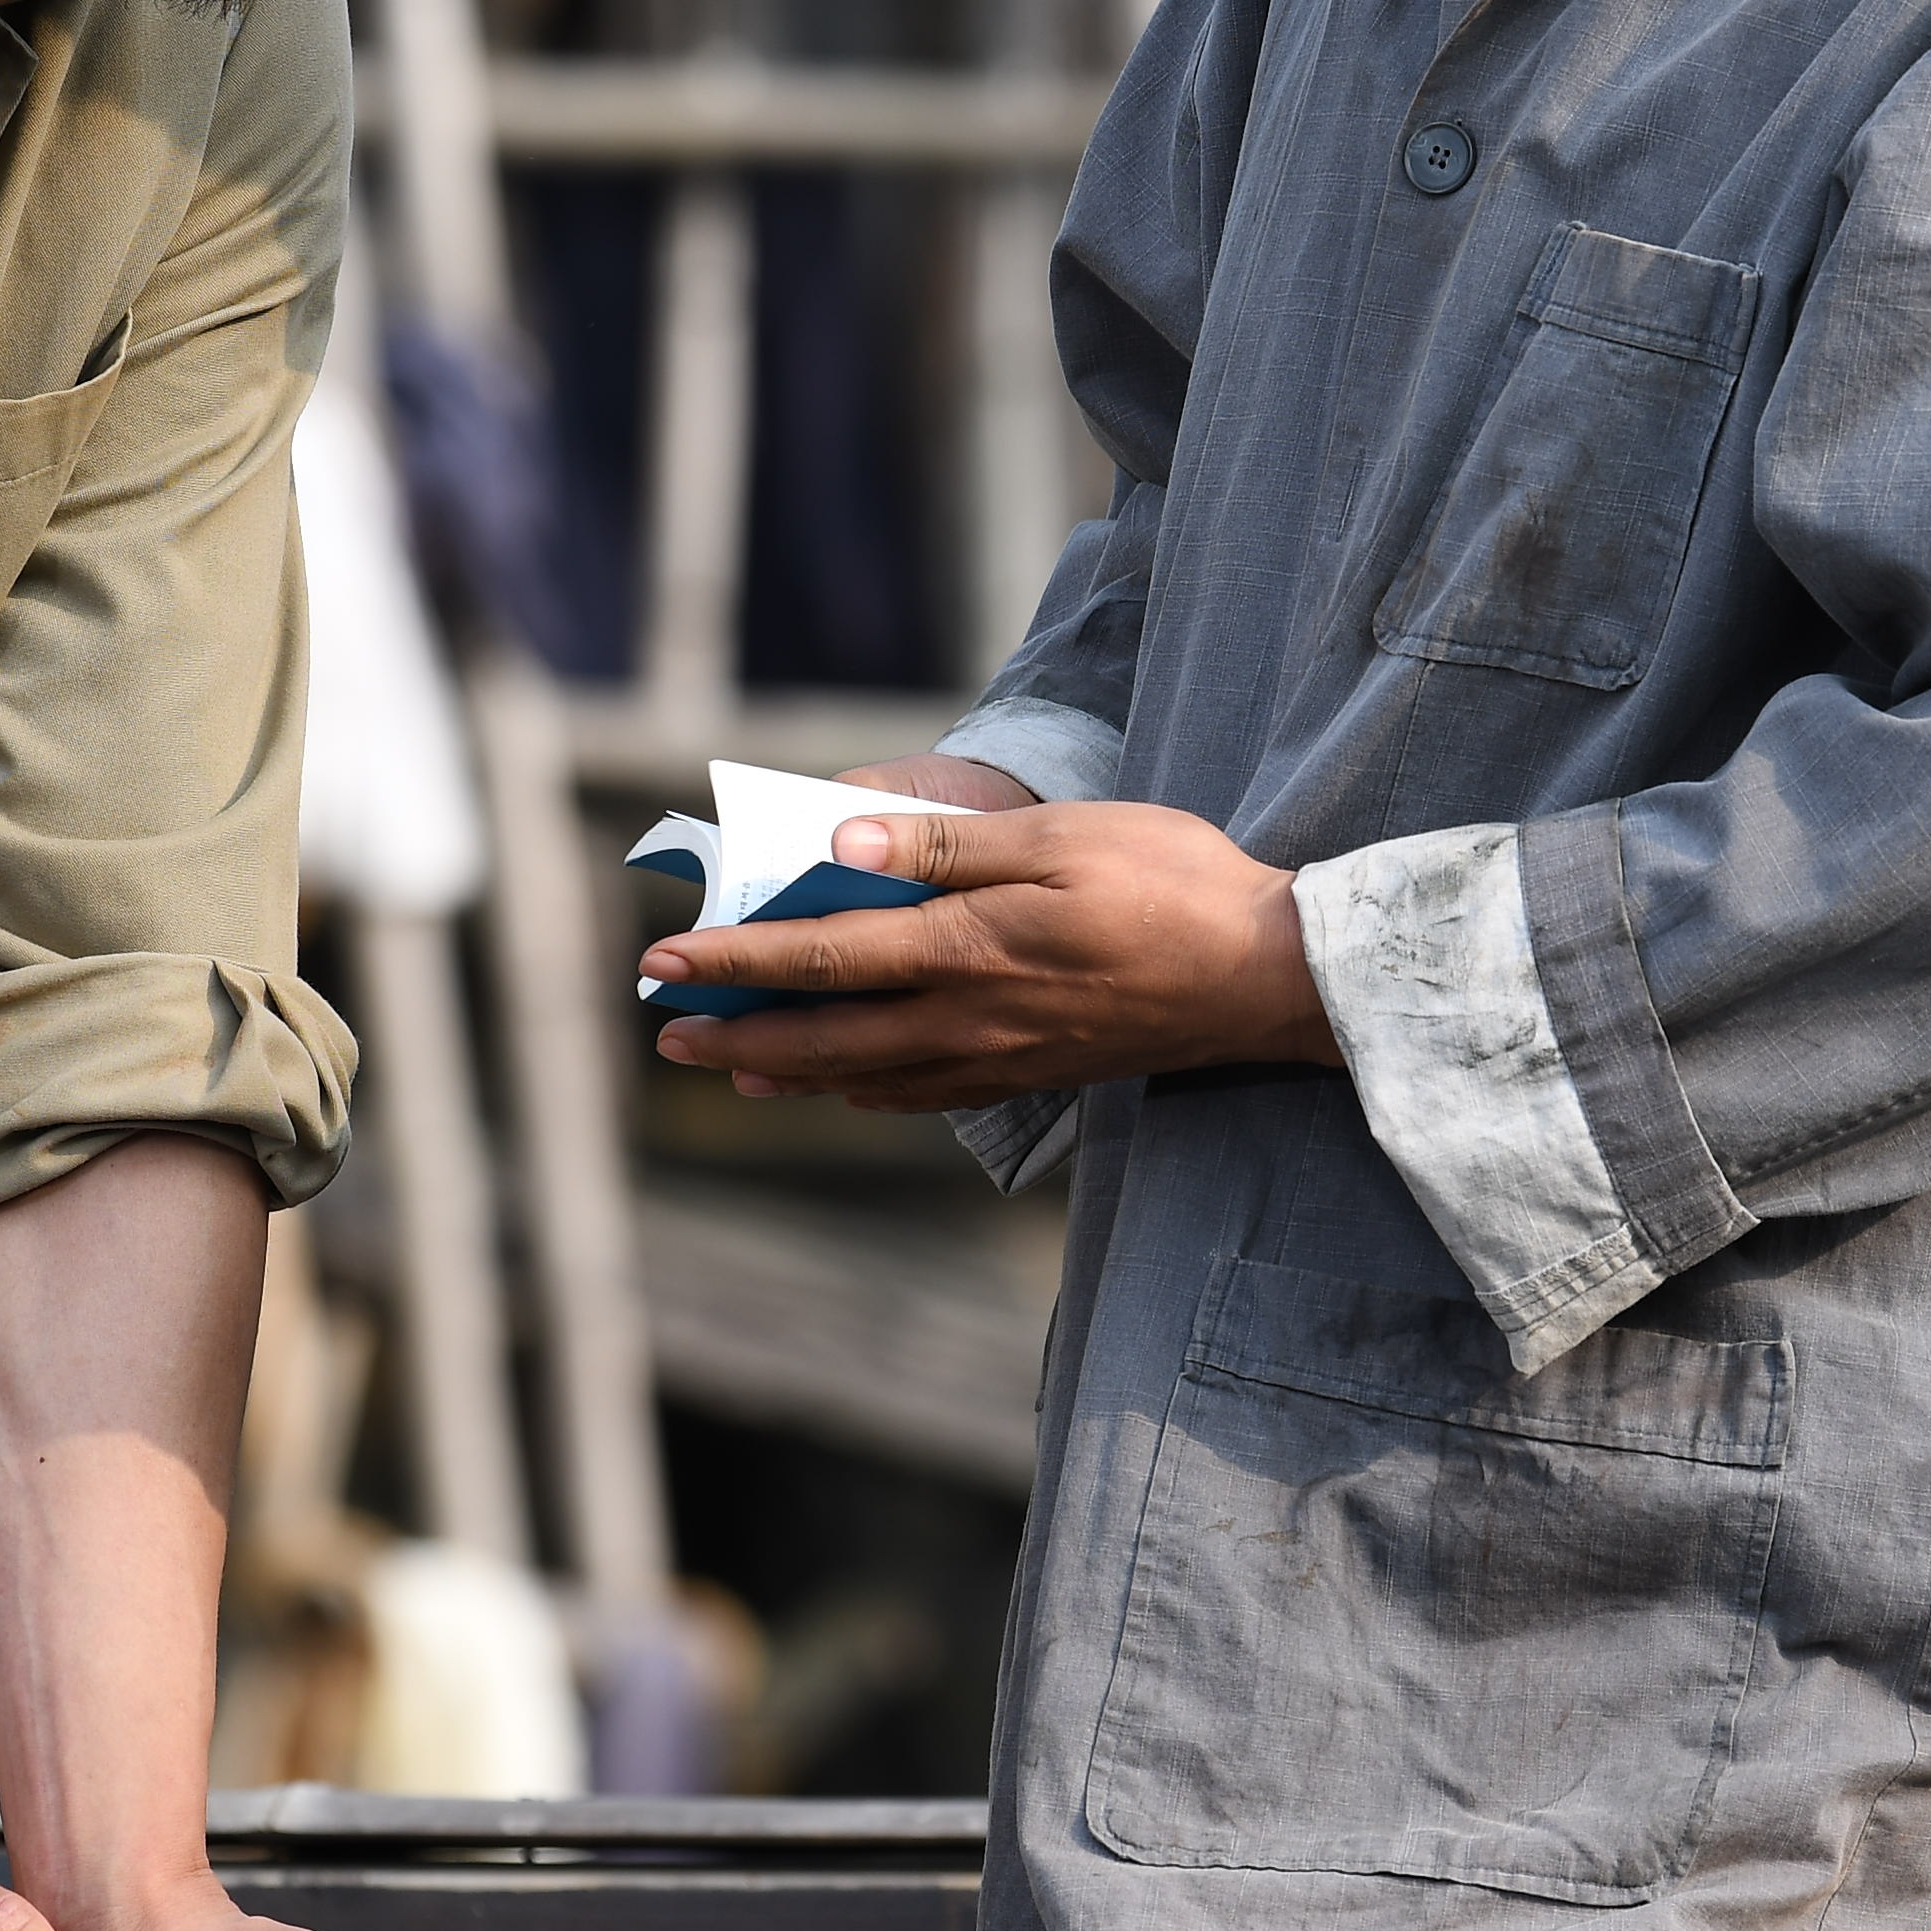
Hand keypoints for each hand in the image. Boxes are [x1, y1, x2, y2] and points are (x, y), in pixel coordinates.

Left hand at [647, 774, 1322, 1111]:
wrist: (1267, 975)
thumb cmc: (1171, 885)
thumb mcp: (1059, 837)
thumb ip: (948, 845)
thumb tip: (843, 841)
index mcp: (966, 949)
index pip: (821, 956)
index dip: (733, 961)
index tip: (663, 962)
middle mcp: (969, 1018)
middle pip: (825, 1038)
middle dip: (738, 1034)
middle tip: (668, 1034)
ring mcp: (1002, 1057)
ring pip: (868, 1077)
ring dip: (791, 1072)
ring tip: (736, 1068)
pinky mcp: (1036, 1073)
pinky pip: (926, 1093)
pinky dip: (867, 1090)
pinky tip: (852, 1085)